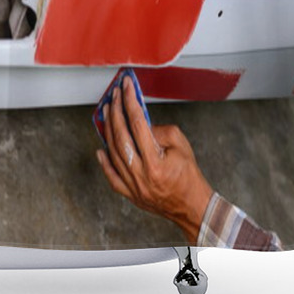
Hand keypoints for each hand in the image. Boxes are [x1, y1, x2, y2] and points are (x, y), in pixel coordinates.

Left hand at [96, 76, 213, 244]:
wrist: (192, 206)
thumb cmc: (189, 175)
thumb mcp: (181, 145)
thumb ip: (160, 131)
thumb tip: (141, 123)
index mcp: (155, 162)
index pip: (137, 123)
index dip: (130, 101)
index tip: (126, 86)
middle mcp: (141, 175)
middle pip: (121, 136)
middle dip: (116, 111)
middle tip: (114, 95)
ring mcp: (133, 186)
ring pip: (114, 153)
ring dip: (108, 130)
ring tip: (107, 112)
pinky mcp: (130, 194)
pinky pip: (112, 177)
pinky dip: (104, 162)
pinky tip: (100, 149)